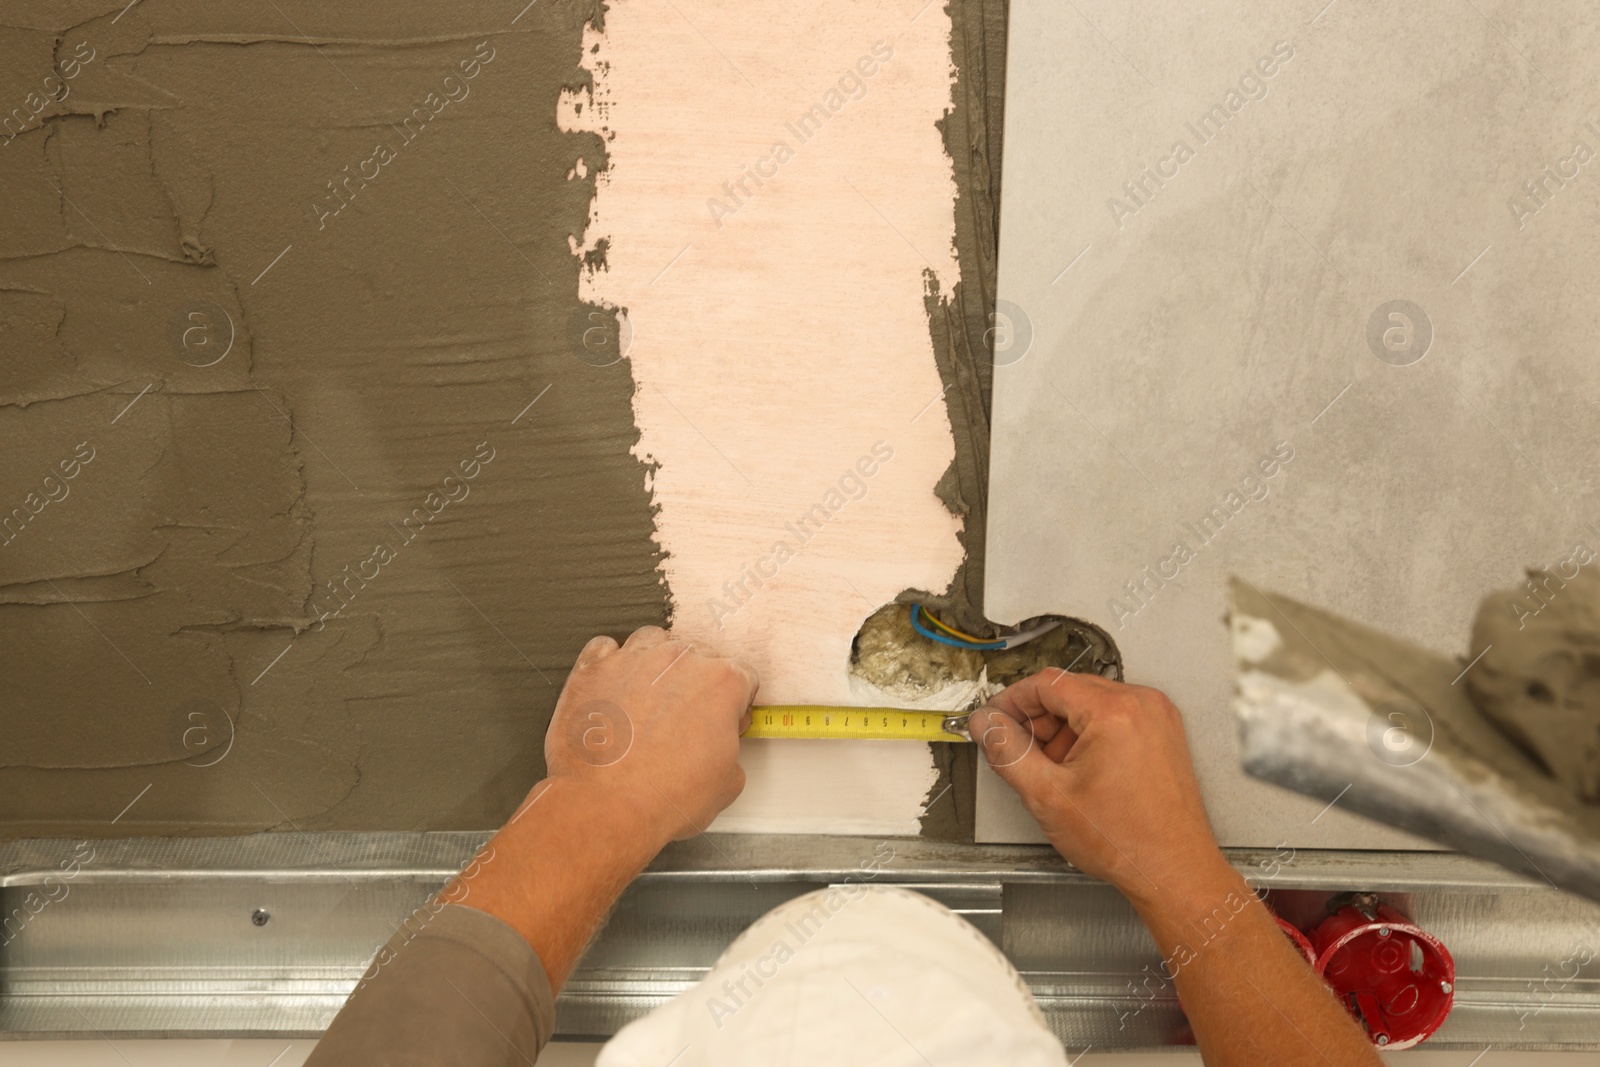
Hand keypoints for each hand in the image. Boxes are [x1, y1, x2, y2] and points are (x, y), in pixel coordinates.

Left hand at [545, 626, 757, 850]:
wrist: (607, 806)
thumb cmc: (665, 796)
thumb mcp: (727, 783)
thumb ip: (730, 747)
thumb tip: (719, 745)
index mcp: (722, 682)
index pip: (742, 677)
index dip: (736, 703)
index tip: (725, 720)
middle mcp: (679, 660)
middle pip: (698, 655)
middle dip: (696, 684)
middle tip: (685, 720)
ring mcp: (633, 659)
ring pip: (652, 642)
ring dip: (656, 663)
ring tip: (649, 697)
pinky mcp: (593, 669)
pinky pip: (603, 648)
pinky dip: (610, 663)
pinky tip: (613, 688)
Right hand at [968, 670, 1224, 906]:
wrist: (1173, 871)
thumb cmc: (1126, 841)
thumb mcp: (1047, 795)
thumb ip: (1007, 751)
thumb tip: (986, 724)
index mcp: (1115, 712)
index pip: (1047, 682)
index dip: (1013, 700)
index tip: (995, 718)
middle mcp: (1142, 704)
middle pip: (1070, 690)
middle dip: (1038, 719)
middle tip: (1019, 751)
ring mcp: (1157, 717)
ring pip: (1090, 703)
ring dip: (1063, 729)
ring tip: (1055, 771)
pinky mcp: (1162, 733)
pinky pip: (1114, 717)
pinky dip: (1089, 735)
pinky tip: (1079, 771)